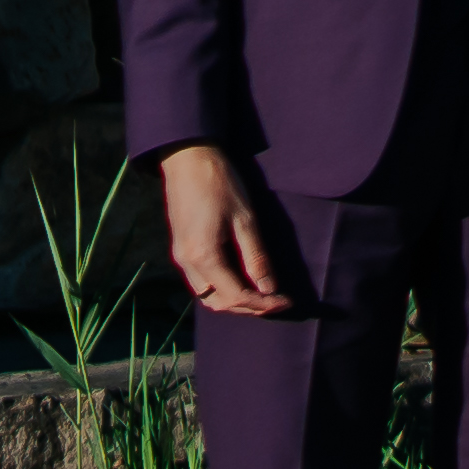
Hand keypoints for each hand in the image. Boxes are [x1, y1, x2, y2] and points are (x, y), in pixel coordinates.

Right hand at [156, 141, 300, 318]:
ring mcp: (180, 257)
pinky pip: (200, 282)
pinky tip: (242, 280)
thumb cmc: (220, 184)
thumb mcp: (245, 219)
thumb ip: (255, 257)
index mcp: (203, 256)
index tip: (287, 301)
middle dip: (248, 308)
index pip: (236, 296)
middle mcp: (187, 263)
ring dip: (234, 301)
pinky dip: (222, 288)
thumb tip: (268, 288)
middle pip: (218, 303)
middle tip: (278, 301)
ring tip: (263, 294)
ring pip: (206, 295)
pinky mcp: (181, 249)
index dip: (263, 305)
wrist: (188, 160)